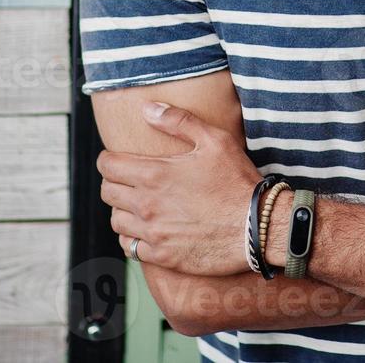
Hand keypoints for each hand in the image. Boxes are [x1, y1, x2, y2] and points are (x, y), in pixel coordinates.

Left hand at [98, 100, 263, 275]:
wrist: (256, 227)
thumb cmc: (237, 181)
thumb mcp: (214, 140)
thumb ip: (179, 121)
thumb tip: (148, 109)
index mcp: (155, 174)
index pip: (108, 166)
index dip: (109, 159)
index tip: (117, 159)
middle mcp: (147, 205)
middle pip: (108, 192)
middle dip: (115, 182)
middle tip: (130, 180)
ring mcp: (153, 233)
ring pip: (116, 221)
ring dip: (123, 210)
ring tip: (138, 205)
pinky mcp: (162, 255)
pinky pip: (130, 247)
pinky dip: (132, 238)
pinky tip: (146, 230)